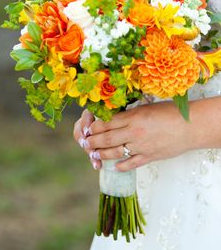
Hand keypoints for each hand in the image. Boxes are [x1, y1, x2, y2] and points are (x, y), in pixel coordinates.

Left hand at [78, 102, 194, 171]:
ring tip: (94, 155)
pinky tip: (115, 167)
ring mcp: (141, 146)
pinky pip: (132, 163)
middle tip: (85, 143)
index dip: (94, 127)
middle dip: (93, 141)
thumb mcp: (146, 107)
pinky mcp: (149, 157)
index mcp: (133, 117)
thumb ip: (130, 114)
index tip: (88, 128)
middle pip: (107, 138)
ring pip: (115, 152)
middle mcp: (134, 132)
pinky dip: (122, 166)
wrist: (190, 127)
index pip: (107, 123)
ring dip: (102, 154)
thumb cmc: (169, 113)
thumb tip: (114, 118)